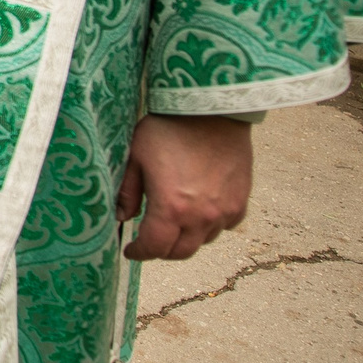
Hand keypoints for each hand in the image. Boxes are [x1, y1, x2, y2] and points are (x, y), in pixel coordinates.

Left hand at [118, 113, 253, 259]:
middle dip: (161, 250)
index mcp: (170, 208)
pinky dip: (210, 226)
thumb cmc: (168, 129)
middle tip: (150, 239)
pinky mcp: (240, 202)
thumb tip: (122, 217)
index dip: (139, 252)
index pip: (154, 248)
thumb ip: (127, 191)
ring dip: (186, 238)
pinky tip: (199, 211)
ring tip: (173, 223)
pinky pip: (225, 226)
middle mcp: (201, 217)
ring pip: (203, 241)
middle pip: (180, 252)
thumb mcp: (135, 156)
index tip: (130, 250)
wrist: (211, 110)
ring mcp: (224, 211)